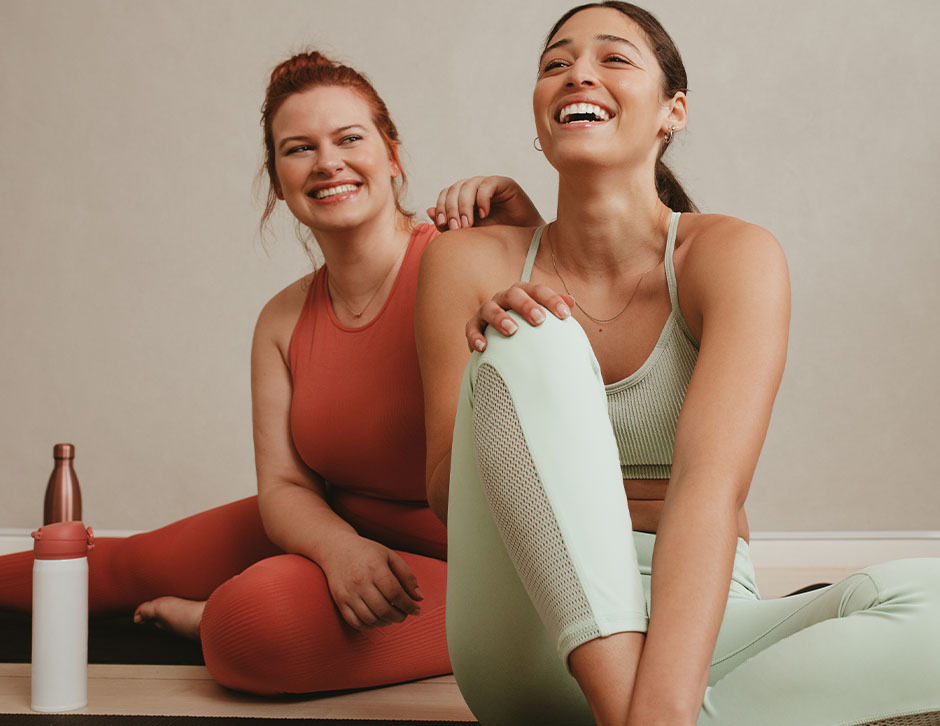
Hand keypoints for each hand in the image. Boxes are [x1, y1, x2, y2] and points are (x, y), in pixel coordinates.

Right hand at [317, 533, 423, 629]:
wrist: (337, 549)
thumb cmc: (367, 552)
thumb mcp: (390, 556)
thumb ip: (407, 576)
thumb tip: (419, 598)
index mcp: (375, 568)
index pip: (395, 594)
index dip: (409, 605)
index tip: (416, 609)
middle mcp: (360, 582)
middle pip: (384, 610)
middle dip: (400, 616)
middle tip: (405, 614)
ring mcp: (348, 593)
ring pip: (371, 619)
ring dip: (386, 622)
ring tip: (392, 616)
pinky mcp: (340, 601)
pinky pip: (356, 622)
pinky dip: (370, 626)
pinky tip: (378, 619)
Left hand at [426, 175, 543, 230]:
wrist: (520, 240)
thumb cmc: (494, 236)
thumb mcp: (468, 233)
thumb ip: (449, 224)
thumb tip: (428, 211)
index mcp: (462, 197)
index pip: (445, 194)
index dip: (441, 207)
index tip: (443, 224)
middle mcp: (473, 188)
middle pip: (454, 189)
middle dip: (452, 209)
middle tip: (457, 228)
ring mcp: (487, 184)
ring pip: (467, 186)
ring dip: (464, 206)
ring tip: (469, 224)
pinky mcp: (504, 183)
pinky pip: (486, 185)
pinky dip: (482, 200)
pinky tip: (484, 215)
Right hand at [467, 282, 573, 351]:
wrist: (500, 336)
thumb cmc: (526, 325)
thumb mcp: (541, 315)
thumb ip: (554, 307)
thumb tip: (571, 301)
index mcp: (523, 293)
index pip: (538, 290)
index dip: (551, 300)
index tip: (565, 314)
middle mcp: (504, 298)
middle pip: (514, 294)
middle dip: (526, 305)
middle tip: (539, 319)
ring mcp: (487, 310)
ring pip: (490, 308)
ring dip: (500, 317)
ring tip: (512, 330)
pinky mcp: (474, 325)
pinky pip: (472, 328)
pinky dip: (475, 336)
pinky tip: (483, 347)